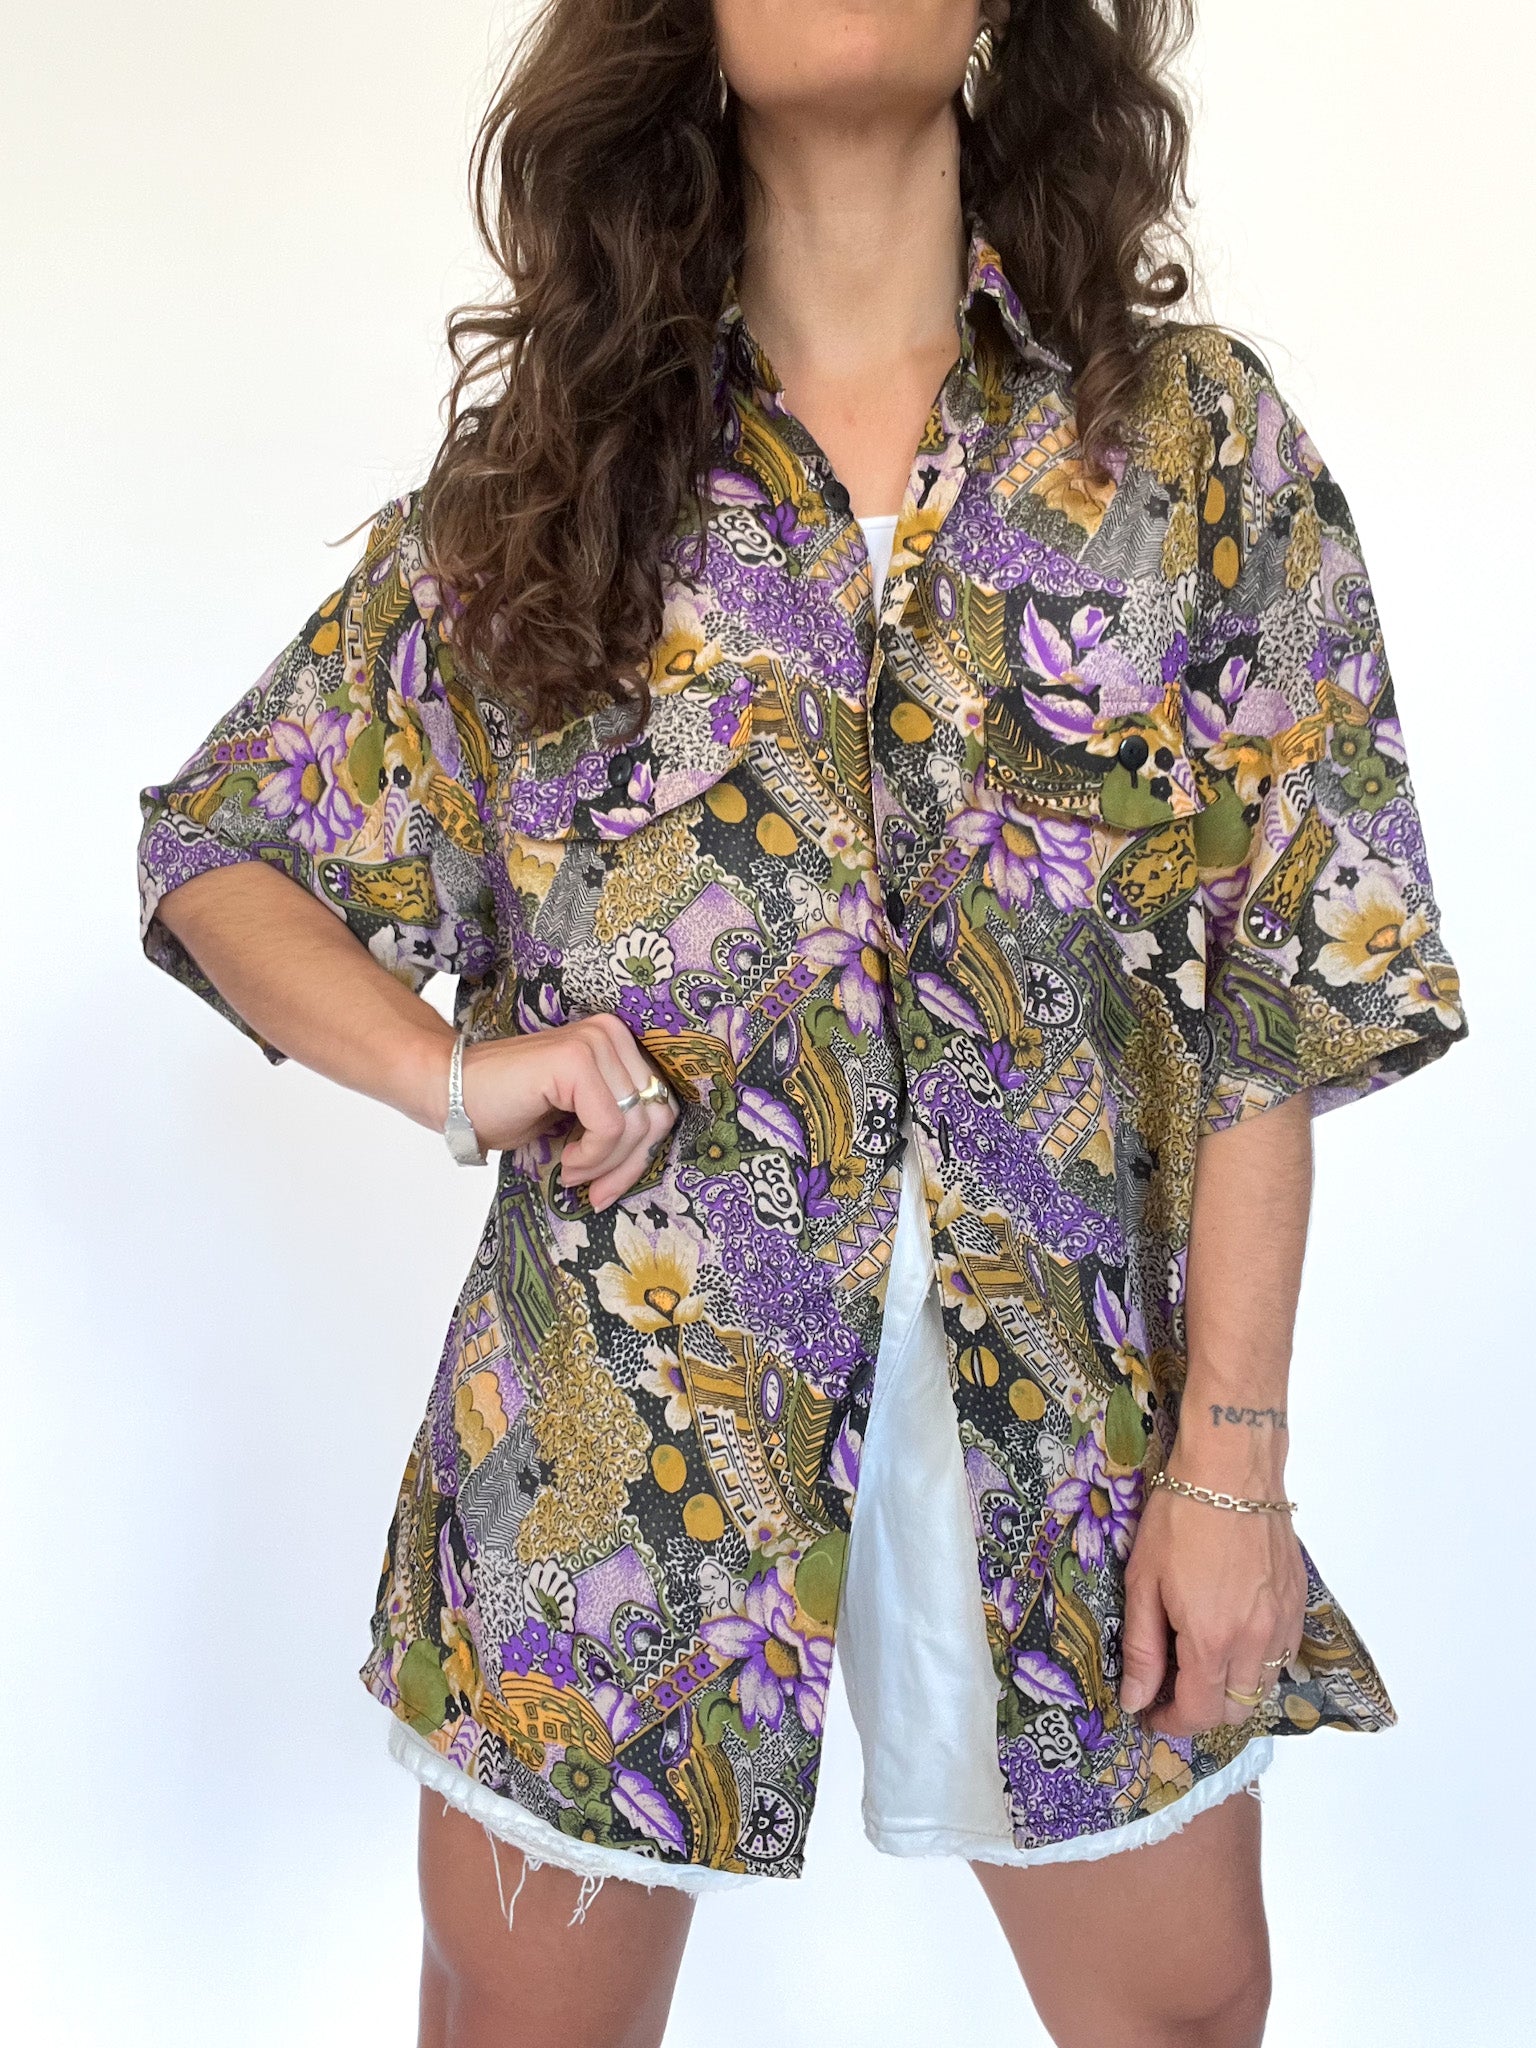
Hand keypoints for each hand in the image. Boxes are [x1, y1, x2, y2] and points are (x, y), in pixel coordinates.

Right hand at [452, 1014, 678, 1208]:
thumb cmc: (509, 1107)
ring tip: (572, 1172)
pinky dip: (591, 1156)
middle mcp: (611, 1034)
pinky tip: (565, 1161)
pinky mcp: (575, 1060)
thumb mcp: (578, 1116)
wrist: (451, 1093)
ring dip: (605, 1164)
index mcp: (617, 1043)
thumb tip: (651, 1155)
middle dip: (629, 1165)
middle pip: (656, 1115)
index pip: (660, 1104)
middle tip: (596, 1191)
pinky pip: (610, 1126)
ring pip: (635, 1125)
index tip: (610, 1186)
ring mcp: (594, 1042)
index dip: (643, 1154)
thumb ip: (618, 1121)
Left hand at [1119, 1483, 1306, 1733]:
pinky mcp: (1299, 1602)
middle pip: (1236, 1711)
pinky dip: (1258, 1661)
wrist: (1231, 1469)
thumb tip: (1136, 1700)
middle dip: (1202, 1711)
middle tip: (1171, 1685)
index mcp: (1212, 1640)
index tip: (1150, 1711)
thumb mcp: (1144, 1582)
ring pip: (1264, 1687)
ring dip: (1233, 1689)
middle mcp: (1256, 1641)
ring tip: (1201, 1659)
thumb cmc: (1180, 1518)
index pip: (1198, 1713)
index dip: (1171, 1722)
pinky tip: (1232, 1633)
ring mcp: (1284, 1623)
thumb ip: (1143, 1648)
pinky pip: (1284, 1654)